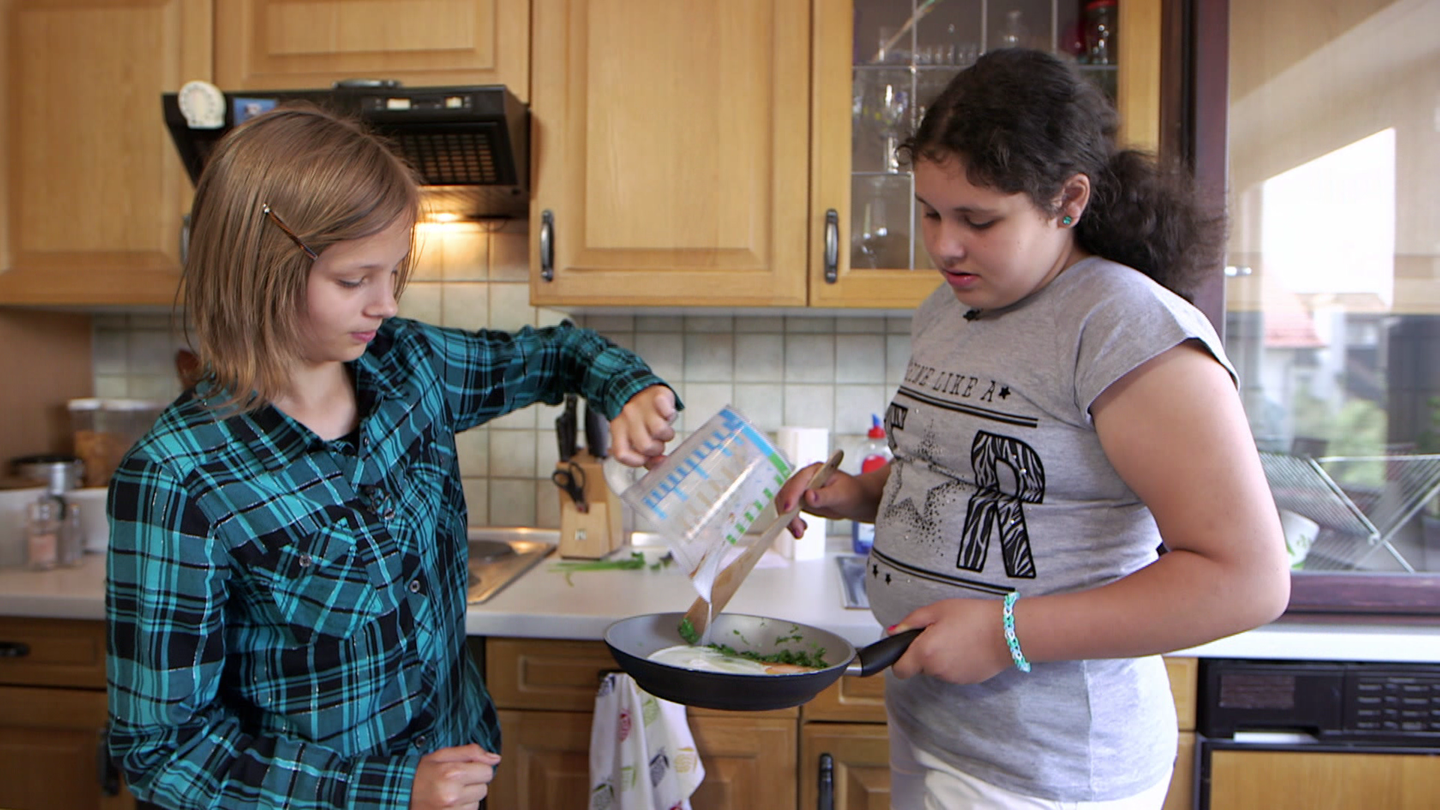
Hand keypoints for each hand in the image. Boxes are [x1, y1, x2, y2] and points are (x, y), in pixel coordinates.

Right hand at [409, 744, 500, 809]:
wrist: (400, 793)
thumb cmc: (420, 773)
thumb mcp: (442, 755)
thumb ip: (471, 752)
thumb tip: (495, 758)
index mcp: (452, 774)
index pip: (487, 772)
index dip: (478, 768)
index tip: (465, 769)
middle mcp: (452, 795)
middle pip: (484, 788)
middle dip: (473, 783)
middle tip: (454, 781)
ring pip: (477, 803)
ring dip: (467, 798)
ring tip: (449, 792)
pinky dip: (462, 808)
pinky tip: (449, 803)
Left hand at [608, 385, 677, 466]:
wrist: (637, 387)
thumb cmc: (639, 419)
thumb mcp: (634, 435)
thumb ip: (645, 455)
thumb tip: (661, 462)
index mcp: (618, 429)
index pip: (621, 453)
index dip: (636, 461)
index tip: (645, 459)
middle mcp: (628, 418)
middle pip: (645, 445)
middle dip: (657, 449)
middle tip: (658, 442)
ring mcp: (643, 406)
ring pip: (659, 430)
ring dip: (667, 435)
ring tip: (665, 431)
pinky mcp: (657, 396)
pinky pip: (666, 410)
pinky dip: (670, 414)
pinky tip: (668, 414)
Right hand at [774, 464, 865, 537]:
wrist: (855, 500)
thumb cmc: (852, 493)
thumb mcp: (841, 494)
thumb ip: (825, 495)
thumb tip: (809, 496)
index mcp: (814, 471)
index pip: (797, 482)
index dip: (791, 496)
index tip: (789, 510)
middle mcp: (804, 479)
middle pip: (787, 494)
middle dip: (788, 513)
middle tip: (797, 530)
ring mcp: (801, 491)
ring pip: (785, 504)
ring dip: (789, 520)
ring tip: (800, 533)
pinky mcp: (800, 502)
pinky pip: (790, 512)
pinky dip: (793, 522)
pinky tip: (802, 528)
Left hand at [887, 599, 1013, 684]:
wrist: (1008, 631)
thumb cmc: (974, 617)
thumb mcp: (937, 609)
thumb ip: (911, 622)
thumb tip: (894, 632)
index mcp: (924, 652)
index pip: (899, 670)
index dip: (900, 659)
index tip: (907, 649)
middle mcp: (937, 670)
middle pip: (920, 667)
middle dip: (924, 653)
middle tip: (940, 633)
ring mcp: (953, 678)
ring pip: (937, 670)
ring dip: (941, 658)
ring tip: (958, 637)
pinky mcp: (968, 681)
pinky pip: (954, 673)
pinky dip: (956, 663)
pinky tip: (968, 647)